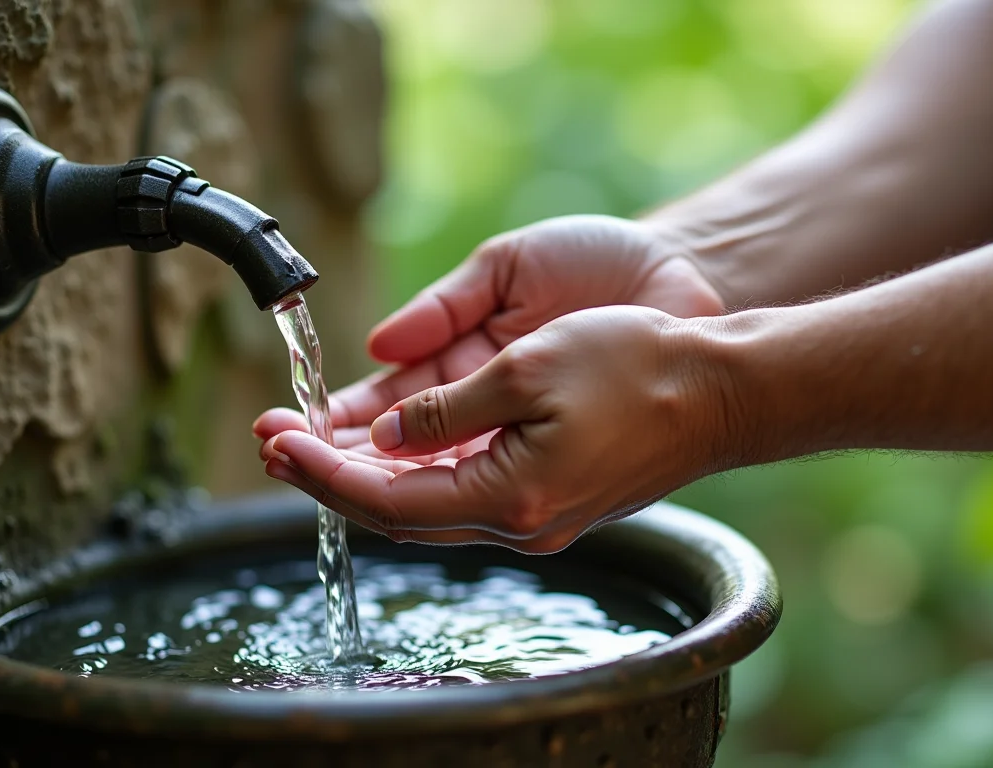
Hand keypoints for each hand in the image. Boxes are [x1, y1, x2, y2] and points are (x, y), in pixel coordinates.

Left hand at [258, 306, 739, 553]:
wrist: (720, 391)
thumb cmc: (636, 366)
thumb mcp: (527, 369)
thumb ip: (445, 410)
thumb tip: (384, 435)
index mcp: (510, 497)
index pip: (386, 501)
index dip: (321, 472)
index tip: (274, 438)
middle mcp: (517, 524)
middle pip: (397, 510)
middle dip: (329, 473)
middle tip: (271, 437)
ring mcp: (534, 518)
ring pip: (425, 502)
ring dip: (365, 470)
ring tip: (310, 436)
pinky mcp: (547, 499)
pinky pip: (459, 491)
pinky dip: (412, 468)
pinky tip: (383, 442)